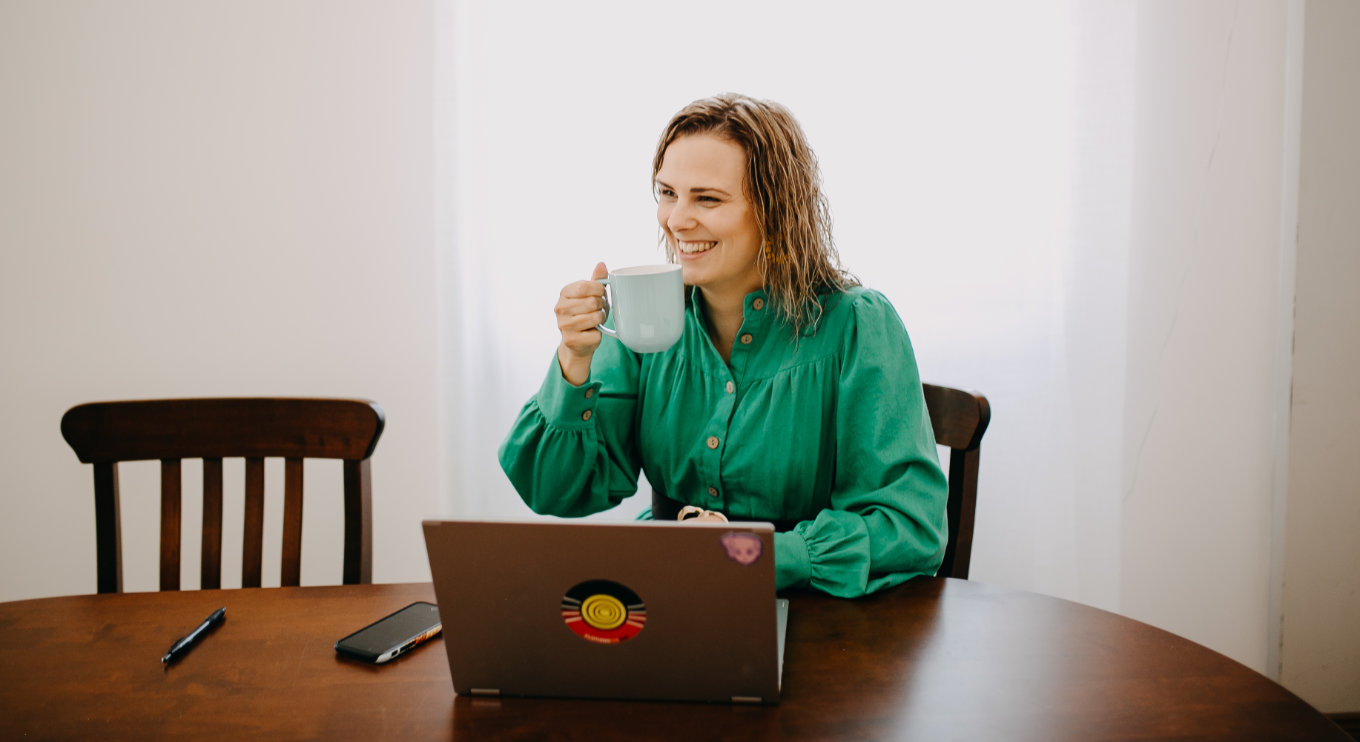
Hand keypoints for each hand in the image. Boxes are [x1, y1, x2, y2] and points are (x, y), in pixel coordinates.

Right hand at [555, 262, 608, 385]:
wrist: (578, 342)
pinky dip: (599, 334)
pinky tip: (591, 333)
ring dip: (601, 319)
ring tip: (595, 320)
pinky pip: (596, 334)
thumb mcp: (591, 295)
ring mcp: (563, 325)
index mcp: (564, 293)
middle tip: (598, 309)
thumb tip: (601, 264)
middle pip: (592, 302)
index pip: (585, 286)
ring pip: (595, 318)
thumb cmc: (586, 313)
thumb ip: (596, 280)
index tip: (601, 294)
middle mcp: (560, 308)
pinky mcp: (571, 340)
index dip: (599, 290)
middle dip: (601, 306)